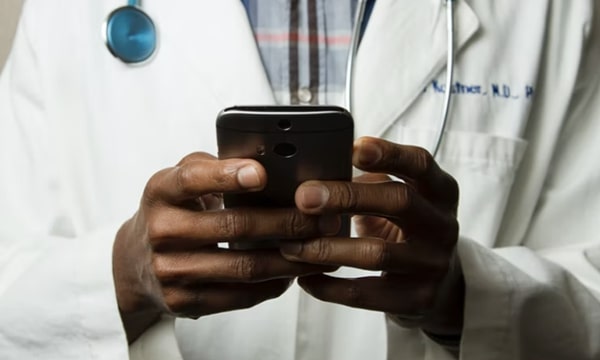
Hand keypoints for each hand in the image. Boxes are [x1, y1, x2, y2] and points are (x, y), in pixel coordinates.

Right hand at [113, 152, 335, 342]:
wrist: (133, 263)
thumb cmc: (170, 212)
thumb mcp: (178, 181)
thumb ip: (213, 167)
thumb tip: (267, 162)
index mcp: (161, 191)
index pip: (193, 179)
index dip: (228, 175)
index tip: (262, 173)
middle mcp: (161, 231)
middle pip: (234, 226)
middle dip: (287, 222)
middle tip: (324, 218)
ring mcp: (170, 270)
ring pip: (244, 267)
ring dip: (291, 259)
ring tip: (322, 248)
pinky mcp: (183, 301)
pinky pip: (239, 295)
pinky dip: (273, 284)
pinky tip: (294, 272)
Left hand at [280, 137, 463, 335]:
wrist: (440, 283)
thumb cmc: (405, 228)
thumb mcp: (399, 198)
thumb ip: (369, 182)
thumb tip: (314, 173)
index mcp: (439, 191)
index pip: (420, 163)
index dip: (389, 153)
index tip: (353, 148)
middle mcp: (443, 225)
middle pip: (399, 201)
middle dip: (347, 196)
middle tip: (304, 197)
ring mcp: (433, 264)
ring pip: (377, 253)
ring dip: (328, 248)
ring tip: (292, 245)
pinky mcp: (418, 299)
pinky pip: (367, 294)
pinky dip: (330, 287)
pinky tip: (306, 278)